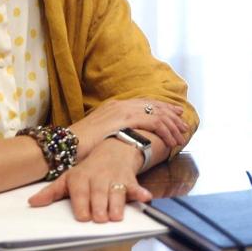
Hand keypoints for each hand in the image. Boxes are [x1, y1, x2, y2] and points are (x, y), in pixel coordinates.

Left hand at [28, 138, 150, 221]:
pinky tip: (144, 197)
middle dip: (100, 206)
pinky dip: (141, 192)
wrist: (114, 148)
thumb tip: (32, 203)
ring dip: (117, 203)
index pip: (81, 191)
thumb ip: (52, 192)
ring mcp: (115, 177)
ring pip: (116, 192)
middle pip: (99, 193)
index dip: (82, 204)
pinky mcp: (130, 179)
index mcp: (81, 177)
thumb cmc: (88, 169)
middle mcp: (98, 177)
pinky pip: (136, 186)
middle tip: (100, 219)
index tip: (83, 217)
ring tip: (115, 216)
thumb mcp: (69, 177)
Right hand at [69, 98, 191, 158]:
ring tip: (182, 136)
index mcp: (115, 106)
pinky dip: (166, 131)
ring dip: (172, 126)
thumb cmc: (80, 147)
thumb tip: (125, 140)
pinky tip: (173, 140)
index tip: (175, 113)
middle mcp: (121, 104)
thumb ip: (115, 134)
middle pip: (155, 106)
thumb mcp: (101, 136)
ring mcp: (124, 110)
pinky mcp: (126, 119)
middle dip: (172, 115)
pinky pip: (155, 122)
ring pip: (158, 114)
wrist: (67, 146)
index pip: (145, 103)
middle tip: (184, 124)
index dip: (162, 108)